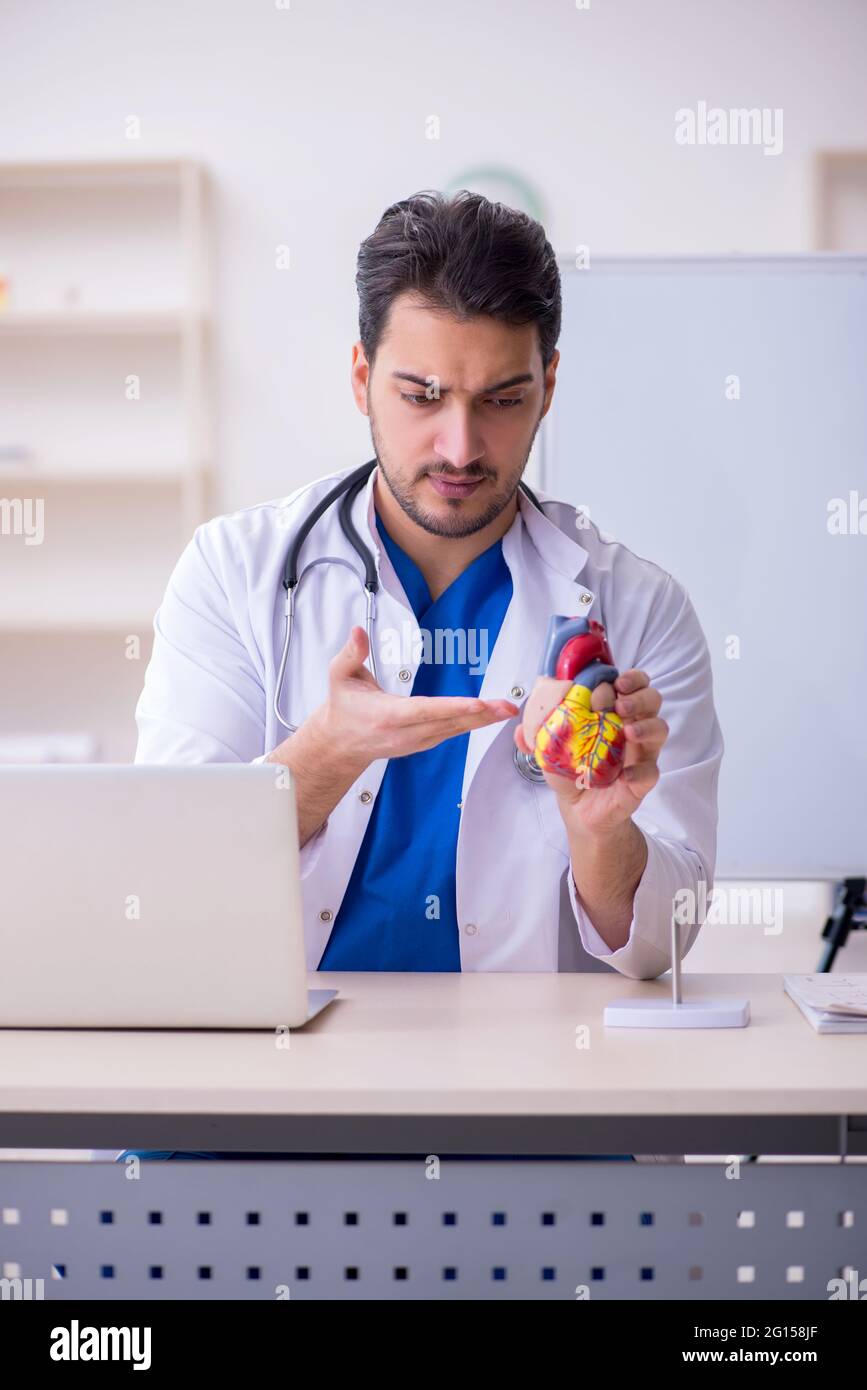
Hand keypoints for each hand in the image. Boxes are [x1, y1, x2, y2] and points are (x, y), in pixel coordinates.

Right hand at [307, 626, 518, 769]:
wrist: (341, 742)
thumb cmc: (344, 708)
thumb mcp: (339, 677)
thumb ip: (350, 654)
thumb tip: (357, 632)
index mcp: (386, 716)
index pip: (424, 711)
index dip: (452, 707)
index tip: (477, 703)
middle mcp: (404, 733)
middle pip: (447, 723)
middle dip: (480, 714)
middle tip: (507, 707)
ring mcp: (416, 742)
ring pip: (454, 730)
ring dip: (483, 720)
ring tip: (507, 709)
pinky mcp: (424, 743)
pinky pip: (452, 733)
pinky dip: (473, 724)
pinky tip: (490, 715)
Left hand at [514, 668, 667, 836]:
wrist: (578, 808)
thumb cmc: (570, 768)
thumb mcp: (550, 748)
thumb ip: (537, 735)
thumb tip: (519, 728)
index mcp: (612, 711)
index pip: (631, 684)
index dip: (629, 679)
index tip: (615, 682)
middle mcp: (632, 725)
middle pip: (652, 699)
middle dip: (640, 696)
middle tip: (620, 705)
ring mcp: (641, 752)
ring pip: (660, 729)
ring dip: (646, 726)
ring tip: (628, 732)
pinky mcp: (643, 778)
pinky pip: (651, 770)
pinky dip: (640, 771)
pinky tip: (625, 775)